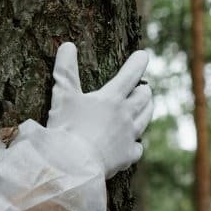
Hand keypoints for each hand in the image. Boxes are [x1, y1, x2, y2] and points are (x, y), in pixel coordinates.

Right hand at [46, 42, 153, 177]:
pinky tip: (133, 145)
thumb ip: (65, 71)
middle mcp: (125, 115)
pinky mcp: (126, 157)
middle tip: (144, 87)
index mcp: (111, 98)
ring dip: (147, 110)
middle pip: (143, 98)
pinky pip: (138, 148)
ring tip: (147, 106)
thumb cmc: (65, 128)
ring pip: (145, 119)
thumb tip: (67, 45)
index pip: (130, 75)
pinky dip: (136, 143)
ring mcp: (128, 136)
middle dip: (144, 90)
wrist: (72, 165)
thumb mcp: (62, 97)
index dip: (138, 62)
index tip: (144, 55)